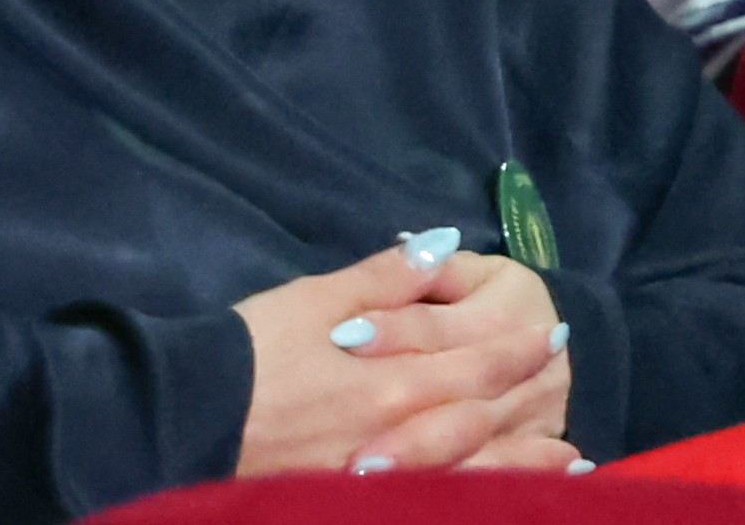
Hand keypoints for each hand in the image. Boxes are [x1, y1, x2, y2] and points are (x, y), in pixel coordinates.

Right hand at [235, 240, 571, 476]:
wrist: (176, 423)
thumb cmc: (243, 356)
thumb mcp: (312, 301)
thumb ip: (384, 279)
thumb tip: (441, 246)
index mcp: (392, 382)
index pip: (476, 363)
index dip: (518, 349)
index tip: (554, 334)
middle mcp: (397, 437)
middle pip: (480, 418)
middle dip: (526, 397)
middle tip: (564, 381)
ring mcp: (376, 480)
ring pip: (468, 472)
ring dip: (520, 462)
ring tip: (568, 457)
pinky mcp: (348, 502)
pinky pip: (429, 504)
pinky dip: (474, 499)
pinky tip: (497, 499)